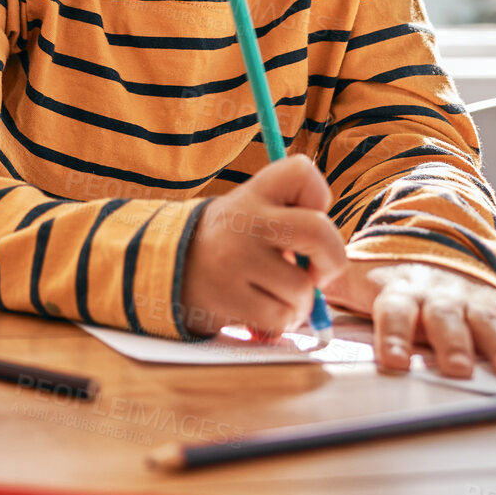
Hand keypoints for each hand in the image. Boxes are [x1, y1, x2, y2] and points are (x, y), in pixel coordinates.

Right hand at [177, 156, 347, 338]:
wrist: (164, 267)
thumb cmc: (226, 243)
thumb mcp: (248, 211)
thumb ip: (290, 219)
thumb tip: (330, 260)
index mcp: (252, 193)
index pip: (302, 172)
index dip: (318, 196)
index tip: (307, 216)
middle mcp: (244, 221)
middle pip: (320, 232)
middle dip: (332, 260)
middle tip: (317, 272)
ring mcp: (236, 259)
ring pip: (302, 288)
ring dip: (299, 302)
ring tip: (276, 294)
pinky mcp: (229, 296)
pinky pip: (281, 318)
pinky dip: (280, 322)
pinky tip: (263, 311)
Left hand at [325, 260, 495, 377]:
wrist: (425, 244)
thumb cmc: (382, 274)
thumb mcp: (348, 275)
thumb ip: (322, 287)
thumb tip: (293, 303)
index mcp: (396, 290)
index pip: (392, 313)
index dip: (392, 336)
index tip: (392, 360)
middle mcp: (436, 296)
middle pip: (443, 321)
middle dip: (452, 344)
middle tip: (458, 366)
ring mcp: (470, 301)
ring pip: (487, 322)